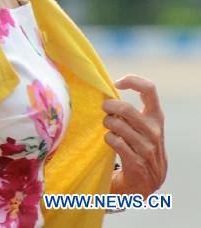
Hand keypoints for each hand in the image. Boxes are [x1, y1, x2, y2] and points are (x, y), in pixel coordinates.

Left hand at [103, 74, 166, 197]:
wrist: (149, 180)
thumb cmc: (141, 143)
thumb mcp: (145, 126)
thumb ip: (132, 111)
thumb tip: (107, 91)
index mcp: (156, 117)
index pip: (149, 89)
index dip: (132, 80)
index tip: (117, 83)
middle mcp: (154, 131)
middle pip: (126, 108)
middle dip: (109, 105)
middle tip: (104, 108)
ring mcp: (146, 148)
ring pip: (117, 124)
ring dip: (107, 122)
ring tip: (109, 125)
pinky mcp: (136, 161)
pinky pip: (113, 141)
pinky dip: (107, 138)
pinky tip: (110, 139)